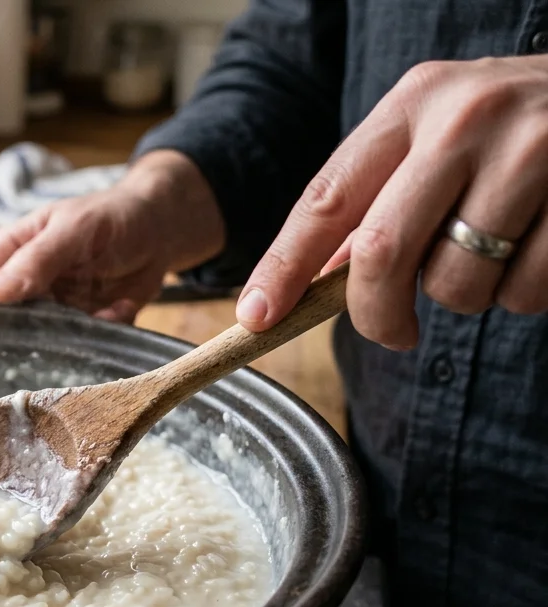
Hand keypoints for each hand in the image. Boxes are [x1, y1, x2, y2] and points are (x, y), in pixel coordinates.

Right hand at [0, 151, 224, 322]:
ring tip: (88, 316)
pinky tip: (119, 309)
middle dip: (14, 337)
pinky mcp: (83, 328)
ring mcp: (53, 310)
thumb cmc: (108, 217)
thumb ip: (36, 260)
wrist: (160, 229)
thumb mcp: (72, 229)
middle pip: (1, 323)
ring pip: (40, 341)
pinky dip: (101, 333)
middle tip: (36, 338)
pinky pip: (82, 345)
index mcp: (8, 255)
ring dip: (63, 339)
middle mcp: (24, 287)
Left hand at [237, 56, 547, 348]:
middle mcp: (465, 118)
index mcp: (412, 104)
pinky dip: (521, 296)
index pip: (326, 199)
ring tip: (491, 256)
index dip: (285, 267)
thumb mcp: (436, 138)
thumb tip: (311, 282)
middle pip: (381, 251)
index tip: (256, 318)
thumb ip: (376, 199)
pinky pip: (524, 291)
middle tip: (390, 332)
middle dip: (375, 312)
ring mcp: (530, 152)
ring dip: (464, 298)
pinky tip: (535, 251)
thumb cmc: (511, 129)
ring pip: (456, 282)